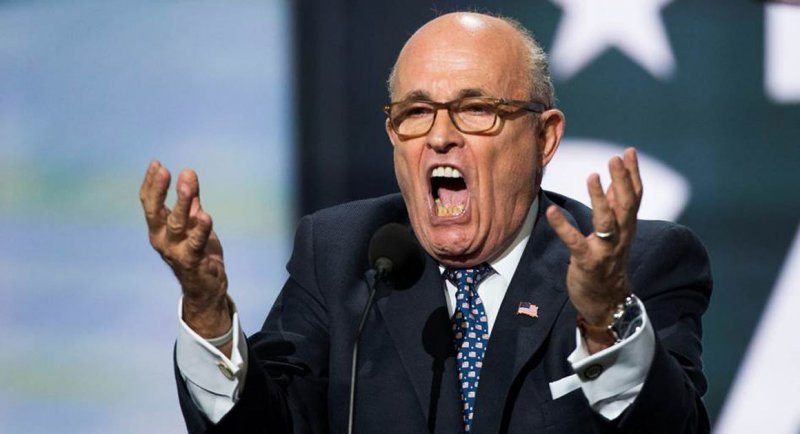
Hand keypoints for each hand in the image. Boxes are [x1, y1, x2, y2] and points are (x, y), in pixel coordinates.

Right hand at [139, 161, 230, 339]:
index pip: (149, 203)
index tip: (156, 164)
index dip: (151, 184)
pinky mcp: (192, 261)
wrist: (206, 287)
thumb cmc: (197, 251)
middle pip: (155, 212)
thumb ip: (191, 201)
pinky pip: (195, 244)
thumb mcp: (193, 222)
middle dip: (158, 191)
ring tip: (187, 184)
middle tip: (163, 170)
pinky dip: (201, 230)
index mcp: (159, 228)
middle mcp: (162, 239)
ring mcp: (175, 251)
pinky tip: (206, 216)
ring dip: (182, 203)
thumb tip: (188, 174)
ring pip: (177, 224)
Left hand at [545, 148, 642, 350]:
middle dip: (622, 181)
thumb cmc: (608, 264)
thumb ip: (616, 210)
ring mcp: (605, 250)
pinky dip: (563, 226)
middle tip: (614, 158)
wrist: (607, 303)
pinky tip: (552, 211)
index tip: (628, 151)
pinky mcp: (587, 262)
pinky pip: (575, 242)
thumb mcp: (617, 235)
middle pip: (626, 206)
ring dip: (600, 198)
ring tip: (592, 176)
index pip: (635, 197)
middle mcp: (621, 237)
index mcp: (627, 229)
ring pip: (607, 222)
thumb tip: (617, 182)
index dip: (633, 174)